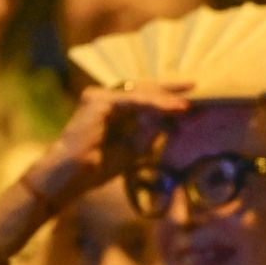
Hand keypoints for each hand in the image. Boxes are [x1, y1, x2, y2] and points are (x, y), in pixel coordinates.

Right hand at [32, 81, 193, 207]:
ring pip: (140, 93)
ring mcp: (99, 97)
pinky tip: (171, 108)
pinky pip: (132, 100)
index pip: (142, 96)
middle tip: (194, 86)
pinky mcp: (97, 101)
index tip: (189, 95)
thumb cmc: (97, 167)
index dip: (166, 94)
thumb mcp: (134, 149)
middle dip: (169, 89)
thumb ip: (150, 133)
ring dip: (164, 99)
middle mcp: (104, 98)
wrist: (71, 178)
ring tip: (186, 105)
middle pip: (143, 89)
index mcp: (111, 108)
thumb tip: (173, 120)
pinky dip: (153, 104)